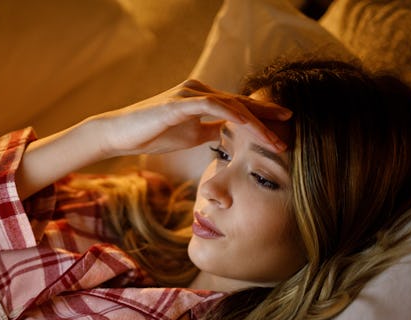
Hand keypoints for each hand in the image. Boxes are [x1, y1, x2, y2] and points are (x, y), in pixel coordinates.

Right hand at [94, 79, 291, 156]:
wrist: (120, 134)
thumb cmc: (151, 134)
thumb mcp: (190, 136)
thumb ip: (210, 131)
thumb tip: (228, 136)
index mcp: (202, 98)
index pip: (238, 106)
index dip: (262, 116)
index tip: (283, 128)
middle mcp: (199, 90)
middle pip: (240, 102)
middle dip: (266, 116)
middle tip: (290, 126)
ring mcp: (189, 93)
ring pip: (231, 105)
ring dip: (255, 122)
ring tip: (272, 138)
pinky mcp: (180, 102)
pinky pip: (213, 106)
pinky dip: (232, 115)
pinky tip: (248, 126)